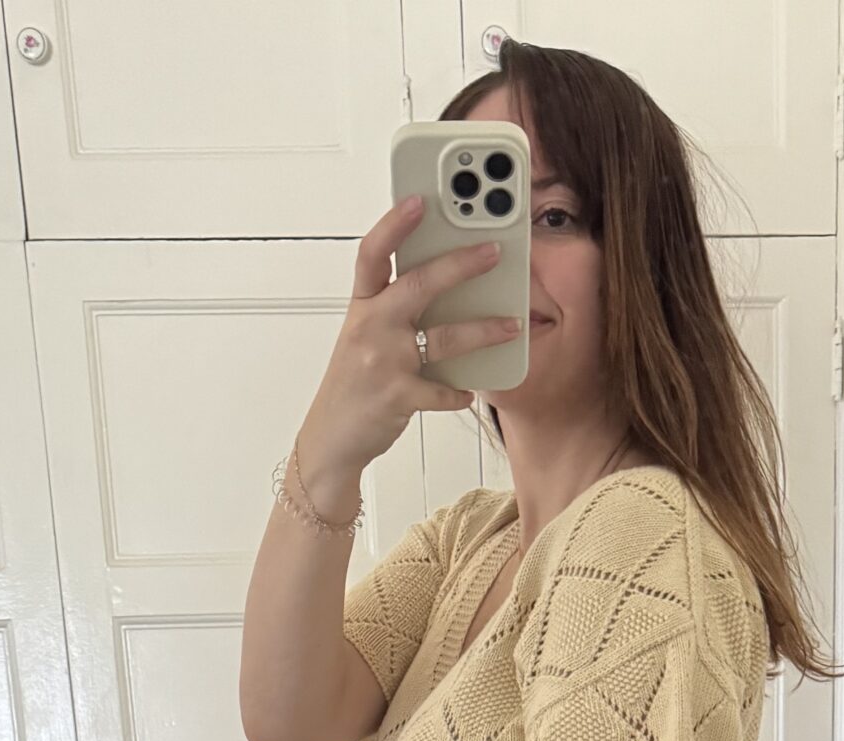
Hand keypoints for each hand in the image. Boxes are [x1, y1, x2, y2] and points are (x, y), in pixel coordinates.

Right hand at [295, 199, 523, 507]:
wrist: (331, 438)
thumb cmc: (354, 383)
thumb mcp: (363, 337)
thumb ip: (394, 309)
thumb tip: (443, 281)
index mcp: (361, 306)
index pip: (372, 253)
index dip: (395, 223)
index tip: (420, 200)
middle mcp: (370, 328)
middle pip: (418, 284)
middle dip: (460, 264)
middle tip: (495, 251)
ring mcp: (383, 363)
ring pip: (443, 338)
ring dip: (483, 330)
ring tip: (511, 324)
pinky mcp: (397, 398)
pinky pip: (442, 391)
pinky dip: (459, 393)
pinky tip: (469, 393)